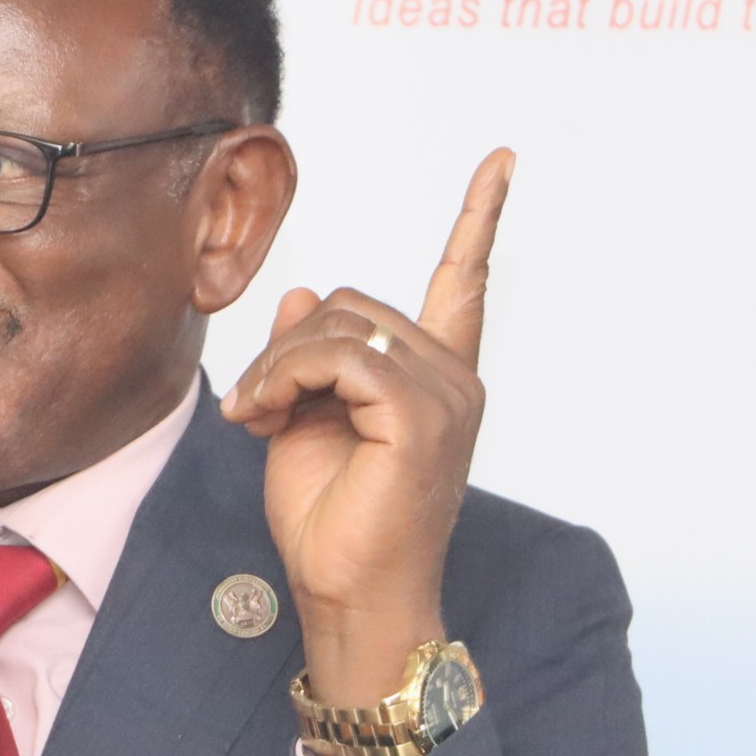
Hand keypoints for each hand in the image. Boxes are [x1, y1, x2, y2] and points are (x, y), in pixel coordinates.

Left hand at [220, 148, 513, 706]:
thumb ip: (311, 355)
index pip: (465, 283)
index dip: (481, 218)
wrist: (347, 597)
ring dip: (277, 367)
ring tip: (255, 418)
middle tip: (253, 406)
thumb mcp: (305, 419)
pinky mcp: (422, 416)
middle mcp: (454, 380)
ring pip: (341, 325)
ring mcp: (447, 396)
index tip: (502, 159)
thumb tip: (308, 291)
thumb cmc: (331, 524)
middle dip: (289, 348)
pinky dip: (285, 379)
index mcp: (437, 380)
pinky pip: (337, 357)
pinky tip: (263, 419)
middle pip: (357, 304)